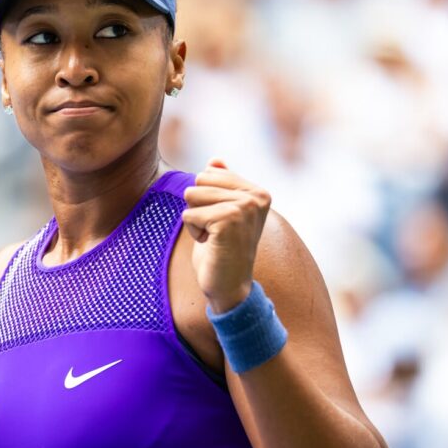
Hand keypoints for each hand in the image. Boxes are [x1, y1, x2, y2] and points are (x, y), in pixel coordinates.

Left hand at [182, 159, 271, 312]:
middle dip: (198, 207)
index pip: (209, 172)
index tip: (221, 222)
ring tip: (214, 238)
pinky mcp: (228, 220)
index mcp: (258, 192)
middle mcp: (256, 196)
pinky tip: (212, 245)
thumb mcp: (221, 212)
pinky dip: (194, 232)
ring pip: (192, 195)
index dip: (206, 199)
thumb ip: (222, 185)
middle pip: (199, 181)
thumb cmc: (222, 250)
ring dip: (196, 220)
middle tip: (216, 231)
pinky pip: (189, 214)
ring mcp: (244, 207)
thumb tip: (215, 160)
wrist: (230, 287)